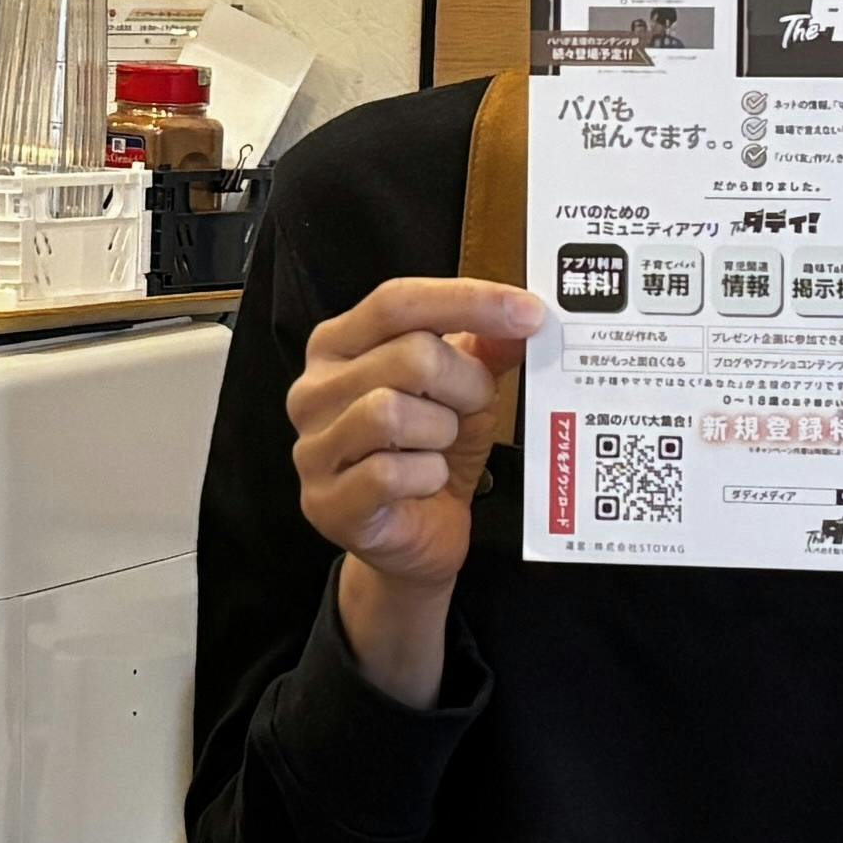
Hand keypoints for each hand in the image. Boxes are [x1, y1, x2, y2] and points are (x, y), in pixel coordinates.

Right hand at [285, 277, 547, 706]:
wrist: (415, 540)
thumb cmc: (431, 453)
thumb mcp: (464, 393)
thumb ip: (487, 350)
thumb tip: (523, 316)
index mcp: (338, 345)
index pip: (397, 302)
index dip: (467, 301)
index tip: (530, 312)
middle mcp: (312, 390)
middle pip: (408, 356)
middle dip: (465, 384)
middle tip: (475, 407)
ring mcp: (312, 448)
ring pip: (391, 411)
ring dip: (441, 432)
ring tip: (441, 447)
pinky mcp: (326, 502)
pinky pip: (388, 473)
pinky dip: (427, 476)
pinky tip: (428, 482)